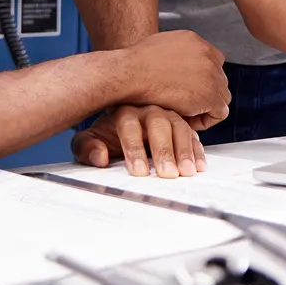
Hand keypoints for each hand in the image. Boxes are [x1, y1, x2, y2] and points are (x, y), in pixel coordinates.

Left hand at [72, 105, 205, 177]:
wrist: (119, 127)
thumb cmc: (105, 136)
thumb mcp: (88, 142)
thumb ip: (87, 148)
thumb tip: (100, 157)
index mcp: (124, 111)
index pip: (130, 126)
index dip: (135, 149)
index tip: (139, 172)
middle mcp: (148, 110)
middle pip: (160, 124)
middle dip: (164, 150)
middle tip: (167, 174)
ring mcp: (168, 115)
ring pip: (180, 127)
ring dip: (185, 150)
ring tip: (187, 172)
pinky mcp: (182, 125)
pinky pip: (193, 134)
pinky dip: (197, 150)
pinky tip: (198, 165)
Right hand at [120, 30, 230, 122]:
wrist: (131, 73)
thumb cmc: (134, 65)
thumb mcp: (159, 47)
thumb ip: (175, 54)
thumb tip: (174, 66)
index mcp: (195, 41)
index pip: (213, 61)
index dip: (203, 78)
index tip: (188, 89)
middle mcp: (207, 54)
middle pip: (219, 79)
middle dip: (205, 92)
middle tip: (185, 105)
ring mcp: (211, 74)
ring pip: (221, 96)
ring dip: (206, 106)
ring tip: (184, 113)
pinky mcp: (210, 95)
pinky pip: (219, 112)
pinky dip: (205, 120)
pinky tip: (186, 120)